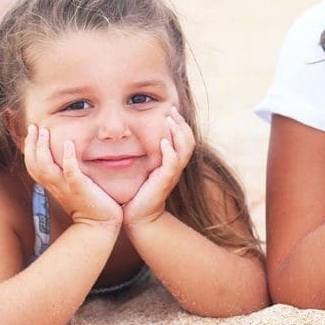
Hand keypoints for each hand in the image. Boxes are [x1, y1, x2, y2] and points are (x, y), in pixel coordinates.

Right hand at [23, 124, 121, 230]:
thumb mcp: (72, 187)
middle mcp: (55, 186)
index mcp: (52, 185)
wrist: (99, 224)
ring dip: (43, 148)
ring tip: (45, 131)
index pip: (33, 166)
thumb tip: (66, 158)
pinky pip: (71, 172)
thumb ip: (66, 174)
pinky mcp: (80, 188)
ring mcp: (66, 187)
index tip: (32, 131)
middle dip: (32, 145)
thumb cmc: (89, 204)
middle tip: (34, 127)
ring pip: (47, 167)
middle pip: (35, 165)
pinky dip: (68, 157)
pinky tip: (69, 143)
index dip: (29, 149)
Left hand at [122, 106, 194, 227]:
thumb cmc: (139, 191)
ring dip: (178, 133)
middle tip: (172, 110)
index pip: (185, 138)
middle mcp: (176, 167)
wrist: (138, 215)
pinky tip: (163, 142)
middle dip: (181, 123)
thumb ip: (147, 153)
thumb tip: (135, 134)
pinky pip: (172, 163)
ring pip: (184, 149)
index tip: (171, 109)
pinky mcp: (165, 181)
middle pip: (189, 140)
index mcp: (173, 162)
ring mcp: (172, 174)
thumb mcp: (145, 168)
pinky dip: (170, 151)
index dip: (181, 123)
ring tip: (169, 120)